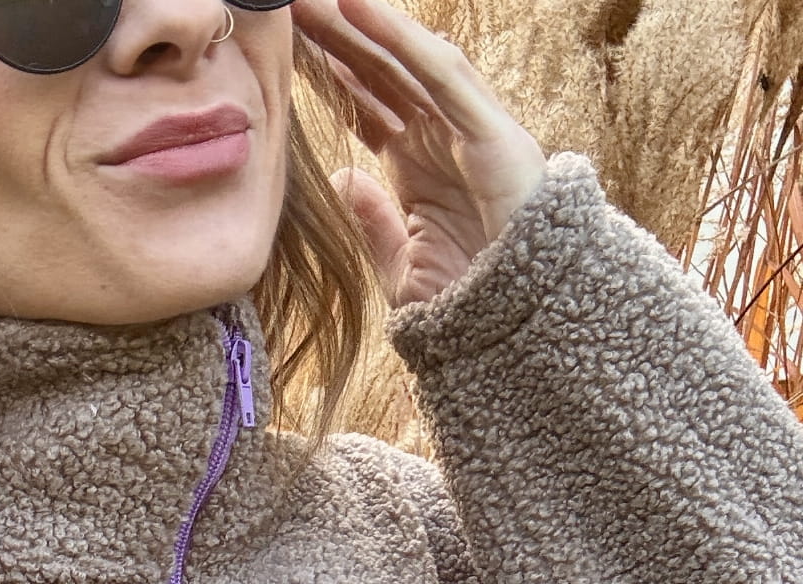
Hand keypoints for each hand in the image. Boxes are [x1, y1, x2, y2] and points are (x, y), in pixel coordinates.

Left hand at [292, 0, 547, 307]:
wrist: (521, 328)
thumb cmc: (470, 305)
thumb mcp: (403, 266)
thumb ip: (373, 221)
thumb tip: (342, 179)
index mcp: (418, 166)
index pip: (365, 105)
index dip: (327, 73)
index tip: (285, 46)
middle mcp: (442, 137)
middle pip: (379, 73)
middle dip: (336, 37)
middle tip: (292, 4)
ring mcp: (468, 129)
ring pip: (404, 61)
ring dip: (360, 23)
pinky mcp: (490, 130)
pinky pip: (439, 72)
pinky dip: (400, 38)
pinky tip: (360, 7)